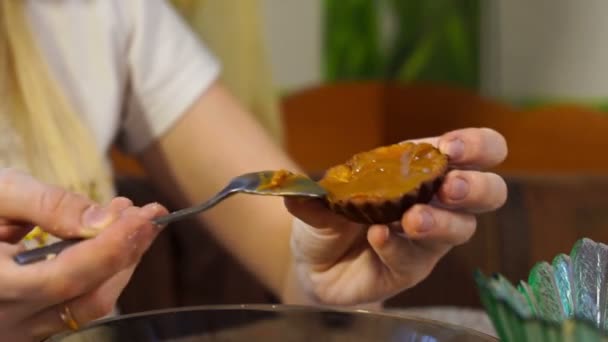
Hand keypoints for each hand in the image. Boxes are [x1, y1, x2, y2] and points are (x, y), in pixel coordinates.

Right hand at [0, 169, 167, 340]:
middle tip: (147, 214)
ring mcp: (19, 330)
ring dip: (120, 264)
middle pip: (87, 298)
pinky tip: (109, 242)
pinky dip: (101, 273)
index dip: (111, 247)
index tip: (145, 215)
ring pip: (88, 307)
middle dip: (126, 252)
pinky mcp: (29, 326)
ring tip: (130, 222)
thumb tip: (107, 219)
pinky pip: (77, 306)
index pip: (64, 277)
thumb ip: (48, 205)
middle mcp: (5, 321)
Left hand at [285, 128, 507, 304]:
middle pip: (487, 192)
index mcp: (422, 169)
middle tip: (449, 187)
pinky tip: (379, 238)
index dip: (475, 146)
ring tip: (412, 219)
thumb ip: (314, 193)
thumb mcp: (320, 198)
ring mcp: (427, 239)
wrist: (312, 262)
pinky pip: (416, 259)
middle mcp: (436, 202)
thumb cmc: (329, 217)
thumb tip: (295, 188)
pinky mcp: (411, 268)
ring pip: (461, 229)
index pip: (471, 152)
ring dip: (440, 221)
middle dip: (476, 186)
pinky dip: (398, 246)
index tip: (452, 147)